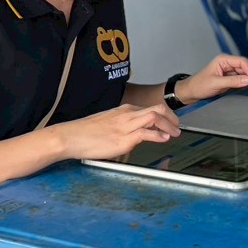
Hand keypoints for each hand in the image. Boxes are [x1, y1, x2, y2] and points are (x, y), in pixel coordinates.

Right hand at [55, 103, 180, 160]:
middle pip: (158, 109)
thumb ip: (123, 127)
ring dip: (169, 125)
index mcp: (124, 110)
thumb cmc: (85, 133)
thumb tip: (136, 135)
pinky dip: (158, 135)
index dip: (166, 116)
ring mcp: (125, 126)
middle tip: (178, 128)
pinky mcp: (122, 138)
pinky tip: (164, 139)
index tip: (172, 123)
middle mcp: (127, 114)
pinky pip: (145, 133)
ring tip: (176, 134)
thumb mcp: (108, 125)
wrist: (69, 137)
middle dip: (172, 118)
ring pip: (155, 117)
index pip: (151, 108)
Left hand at [179, 55, 247, 104]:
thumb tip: (247, 80)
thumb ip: (232, 81)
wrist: (191, 92)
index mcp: (223, 60)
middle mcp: (227, 64)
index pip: (241, 62)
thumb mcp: (216, 83)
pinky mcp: (230, 79)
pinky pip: (243, 79)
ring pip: (246, 74)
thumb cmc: (199, 85)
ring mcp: (229, 71)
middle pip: (246, 68)